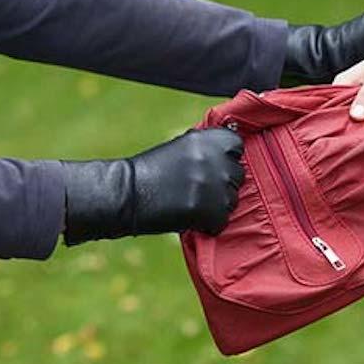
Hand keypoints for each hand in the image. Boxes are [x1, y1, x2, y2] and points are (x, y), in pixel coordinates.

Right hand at [62, 128, 244, 244]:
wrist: (126, 194)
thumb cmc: (151, 171)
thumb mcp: (182, 147)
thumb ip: (207, 148)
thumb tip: (232, 152)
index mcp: (208, 139)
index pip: (237, 146)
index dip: (227, 158)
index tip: (215, 166)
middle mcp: (215, 159)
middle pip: (238, 175)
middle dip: (223, 184)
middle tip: (199, 189)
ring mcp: (214, 185)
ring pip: (232, 200)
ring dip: (217, 205)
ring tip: (192, 204)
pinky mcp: (210, 210)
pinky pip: (221, 221)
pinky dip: (208, 224)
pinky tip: (190, 218)